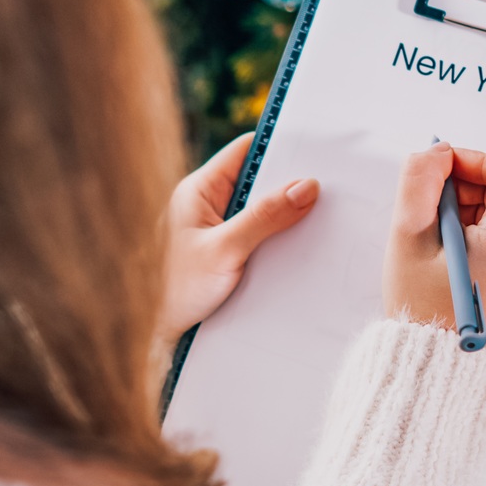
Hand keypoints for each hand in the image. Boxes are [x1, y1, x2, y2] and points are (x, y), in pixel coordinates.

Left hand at [157, 132, 319, 353]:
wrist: (157, 337)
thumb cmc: (176, 292)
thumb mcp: (225, 251)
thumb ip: (264, 218)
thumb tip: (306, 186)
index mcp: (198, 190)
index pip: (244, 151)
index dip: (279, 148)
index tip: (315, 152)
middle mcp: (205, 204)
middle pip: (256, 181)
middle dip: (289, 186)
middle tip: (328, 190)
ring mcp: (214, 230)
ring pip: (259, 211)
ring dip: (284, 217)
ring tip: (320, 220)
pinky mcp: (223, 253)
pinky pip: (256, 236)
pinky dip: (276, 240)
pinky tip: (298, 250)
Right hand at [383, 144, 485, 350]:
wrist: (439, 365)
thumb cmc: (424, 309)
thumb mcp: (408, 236)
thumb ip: (419, 179)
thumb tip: (439, 152)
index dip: (481, 158)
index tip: (448, 173)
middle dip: (467, 185)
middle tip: (431, 212)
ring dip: (466, 207)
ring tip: (436, 239)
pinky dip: (474, 226)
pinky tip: (448, 251)